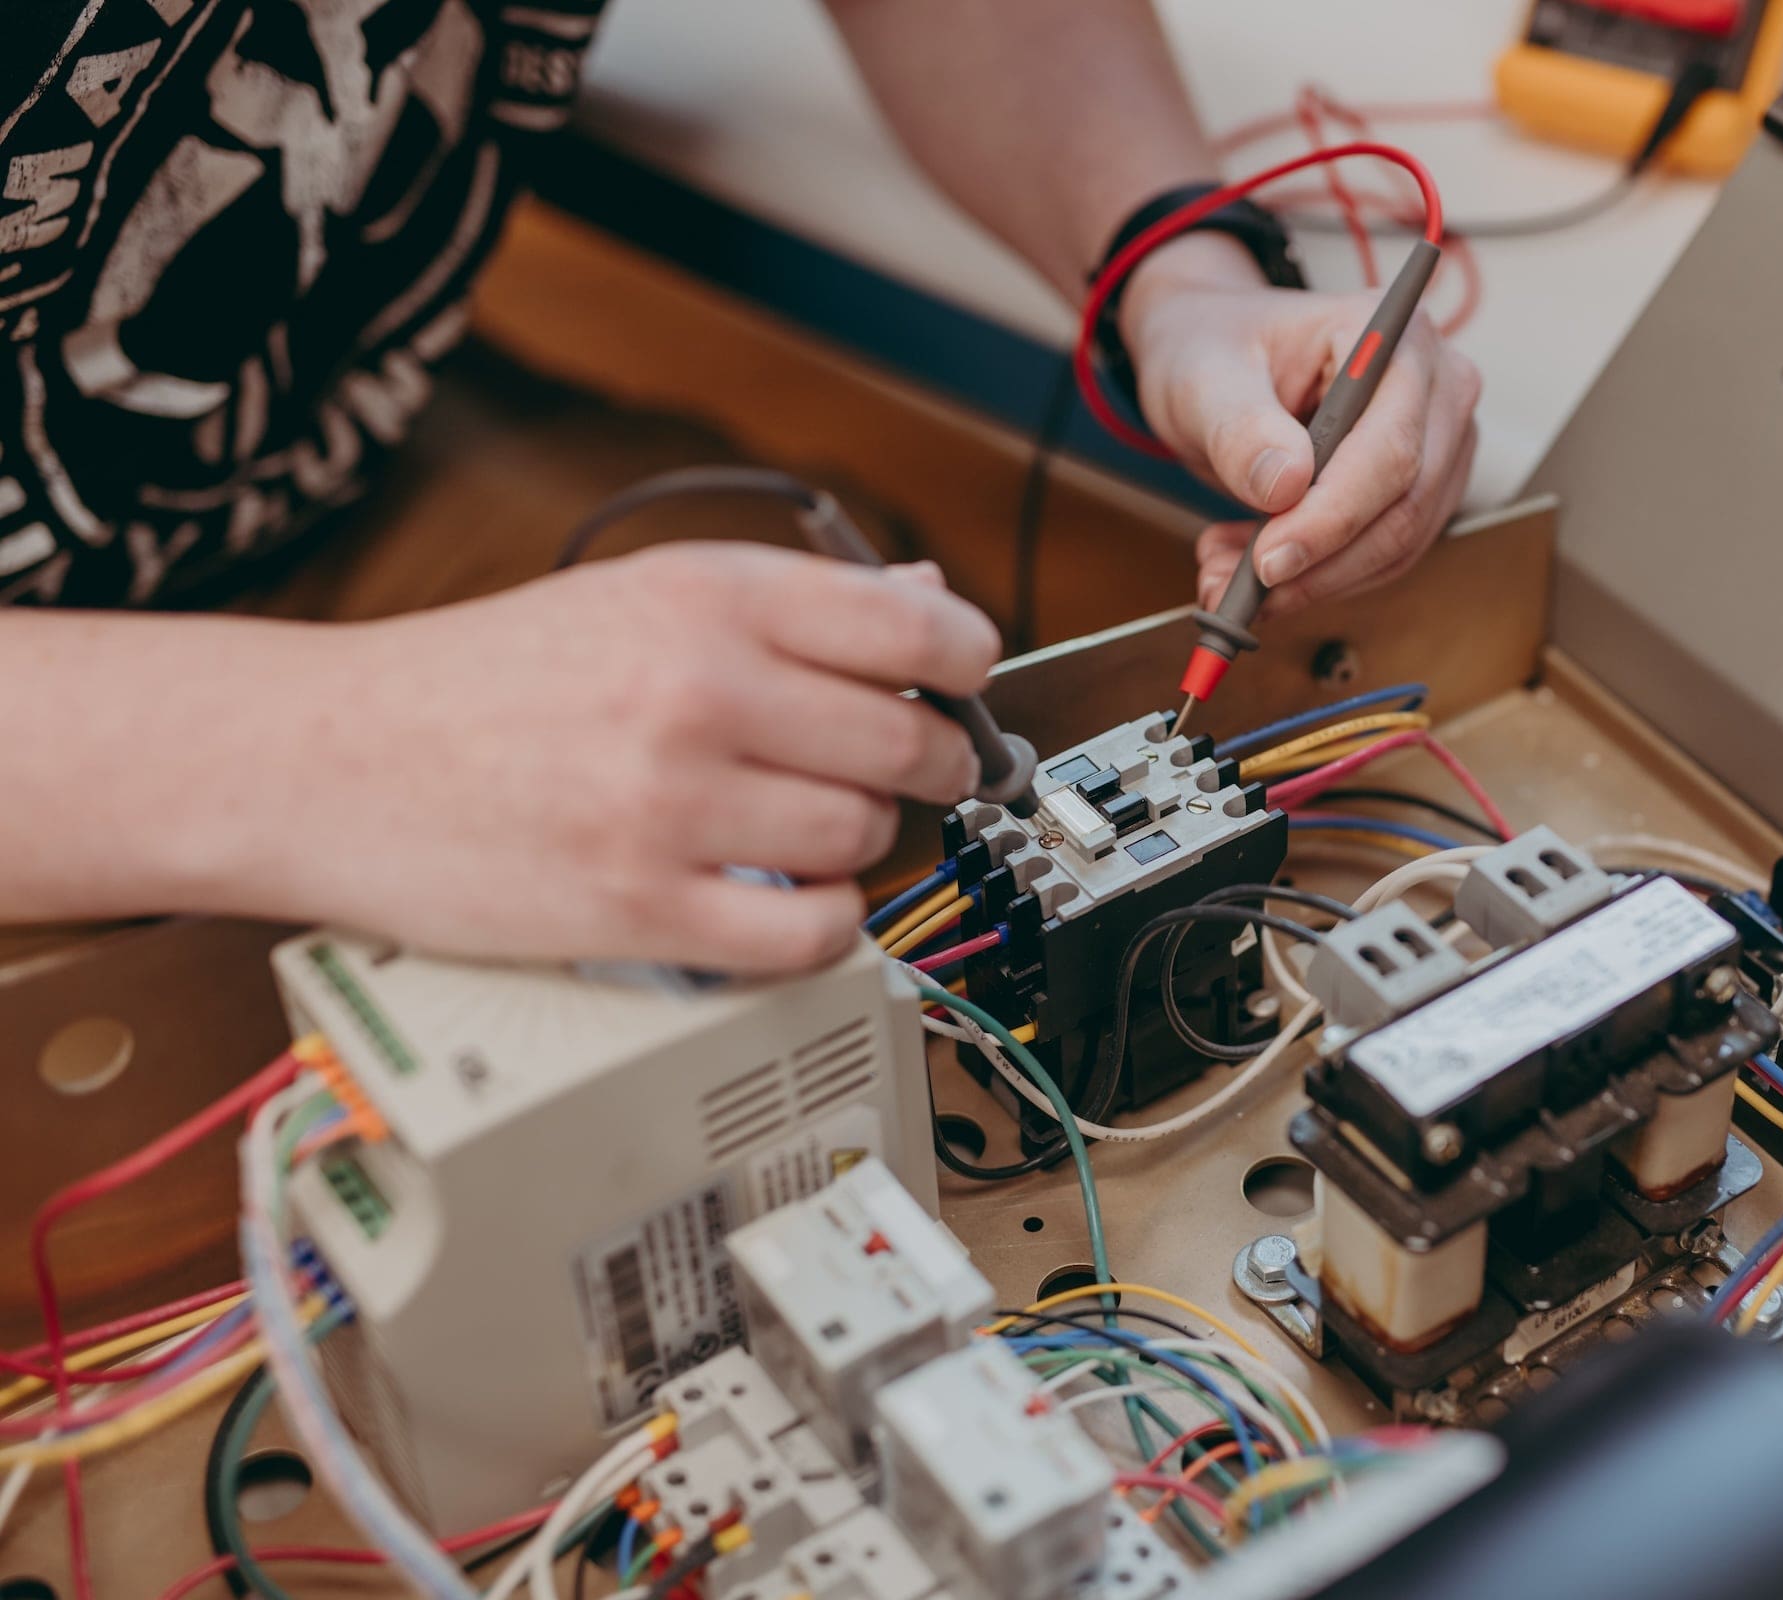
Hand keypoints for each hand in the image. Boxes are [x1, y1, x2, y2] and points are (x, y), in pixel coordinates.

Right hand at [243, 545, 1000, 972]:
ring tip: (801, 827)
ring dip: (857, 842)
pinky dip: (825, 925)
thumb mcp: (633, 595)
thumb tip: (922, 594)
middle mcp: (697, 688)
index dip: (969, 663)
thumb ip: (784, 600)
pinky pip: (814, 932)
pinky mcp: (642, 908)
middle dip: (926, 762)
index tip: (965, 687)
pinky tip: (789, 898)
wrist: (327, 757)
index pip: (918, 623)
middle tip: (900, 771)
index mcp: (706, 596)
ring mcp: (670, 803)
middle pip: (908, 738)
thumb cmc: (481, 681)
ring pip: (865, 835)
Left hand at [1116, 235, 1481, 617]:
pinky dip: (1322, 576)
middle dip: (1319, 562)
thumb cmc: (1214, 348)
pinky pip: (1386, 554)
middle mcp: (1436, 385)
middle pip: (1405, 504)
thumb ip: (1241, 428)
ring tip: (1228, 575)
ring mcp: (1440, 439)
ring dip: (1314, 578)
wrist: (1220, 360)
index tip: (1267, 562)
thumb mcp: (1203, 377)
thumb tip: (1285, 486)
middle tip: (1233, 588)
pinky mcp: (1425, 486)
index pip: (1388, 447)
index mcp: (1391, 336)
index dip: (1332, 517)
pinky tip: (1256, 566)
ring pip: (1399, 542)